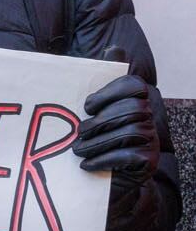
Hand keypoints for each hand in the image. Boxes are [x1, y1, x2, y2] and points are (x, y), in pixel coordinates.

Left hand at [78, 73, 160, 189]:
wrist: (97, 182)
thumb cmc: (91, 141)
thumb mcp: (91, 111)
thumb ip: (100, 81)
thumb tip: (114, 49)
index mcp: (135, 102)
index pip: (134, 85)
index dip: (110, 92)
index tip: (87, 106)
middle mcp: (148, 119)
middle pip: (133, 109)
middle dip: (101, 121)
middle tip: (78, 134)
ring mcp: (151, 141)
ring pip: (130, 132)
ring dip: (98, 142)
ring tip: (78, 150)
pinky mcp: (148, 163)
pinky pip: (130, 156)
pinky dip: (104, 160)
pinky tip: (87, 165)